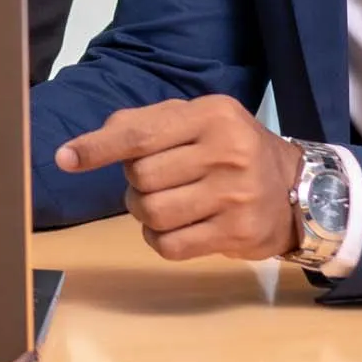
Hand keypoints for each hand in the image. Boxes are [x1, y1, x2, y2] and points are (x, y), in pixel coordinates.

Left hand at [54, 96, 304, 261]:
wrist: (296, 188)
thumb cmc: (230, 149)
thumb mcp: (196, 120)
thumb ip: (145, 123)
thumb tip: (89, 144)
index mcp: (211, 115)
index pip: (141, 133)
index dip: (98, 148)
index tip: (65, 158)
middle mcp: (227, 152)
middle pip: (141, 177)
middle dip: (134, 183)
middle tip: (155, 181)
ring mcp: (235, 195)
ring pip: (152, 213)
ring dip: (144, 213)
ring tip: (166, 204)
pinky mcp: (238, 233)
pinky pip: (170, 246)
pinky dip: (159, 240)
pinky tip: (176, 228)